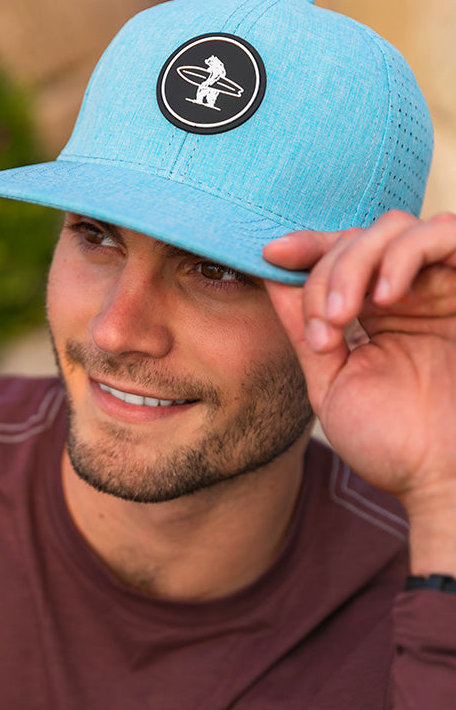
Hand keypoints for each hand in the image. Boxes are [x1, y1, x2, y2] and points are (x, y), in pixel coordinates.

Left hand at [263, 210, 455, 574]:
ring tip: (344, 314)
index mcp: (376, 314)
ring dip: (357, 262)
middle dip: (327, 269)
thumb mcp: (331, 380)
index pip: (340, 255)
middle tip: (323, 323)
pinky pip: (447, 232)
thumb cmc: (392, 443)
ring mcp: (444, 288)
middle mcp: (411, 294)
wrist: (442, 480)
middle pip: (361, 236)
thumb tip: (271, 277)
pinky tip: (385, 297)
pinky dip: (406, 254)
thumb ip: (305, 328)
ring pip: (397, 228)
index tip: (271, 255)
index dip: (307, 246)